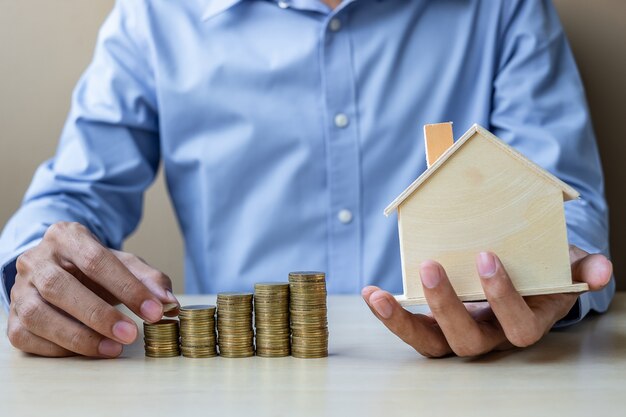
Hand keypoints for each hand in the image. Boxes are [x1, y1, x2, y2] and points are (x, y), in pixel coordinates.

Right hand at [7, 222, 178, 357]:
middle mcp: (36, 259)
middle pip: (60, 287)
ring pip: (38, 314)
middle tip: (131, 334)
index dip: (127, 288)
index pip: (96, 260)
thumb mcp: (125, 264)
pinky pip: (27, 337)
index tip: (154, 311)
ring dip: (78, 337)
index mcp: (66, 237)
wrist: (61, 269)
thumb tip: (169, 302)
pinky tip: (88, 350)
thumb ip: (149, 279)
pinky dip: (59, 349)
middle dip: (99, 314)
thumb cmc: (96, 268)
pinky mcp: (12, 318)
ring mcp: (20, 289)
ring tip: (112, 348)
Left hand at [362, 246, 611, 357]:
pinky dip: (390, 315)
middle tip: (431, 264)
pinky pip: (412, 332)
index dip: (502, 296)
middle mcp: (492, 336)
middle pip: (469, 341)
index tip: (486, 256)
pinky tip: (371, 293)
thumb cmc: (542, 269)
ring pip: (433, 345)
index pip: (518, 325)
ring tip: (379, 296)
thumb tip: (603, 270)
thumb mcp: (564, 265)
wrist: (519, 275)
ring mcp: (460, 334)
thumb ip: (581, 267)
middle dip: (448, 305)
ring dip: (404, 323)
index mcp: (526, 321)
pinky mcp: (436, 327)